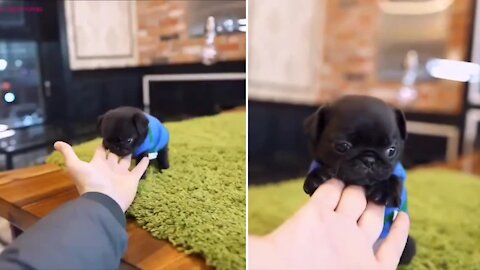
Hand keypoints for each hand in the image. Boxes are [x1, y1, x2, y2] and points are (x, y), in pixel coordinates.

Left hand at [54, 141, 149, 211]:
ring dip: (131, 153)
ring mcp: (122, 174)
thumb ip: (68, 154)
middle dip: (119, 146)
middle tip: (125, 135)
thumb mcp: (75, 166)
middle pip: (115, 155)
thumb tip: (56, 143)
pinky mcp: (132, 179)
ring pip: (127, 160)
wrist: (104, 201)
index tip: (110, 134)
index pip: (101, 151)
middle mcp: (110, 168)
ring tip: (137, 142)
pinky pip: (139, 169)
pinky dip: (144, 163)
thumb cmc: (90, 183)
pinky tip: (148, 155)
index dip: (104, 144)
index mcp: (98, 164)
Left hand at [249, 179, 409, 269]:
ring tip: (354, 178)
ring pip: (355, 197)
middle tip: (376, 188)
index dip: (399, 230)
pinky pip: (330, 189)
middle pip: (374, 214)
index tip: (402, 215)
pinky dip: (333, 182)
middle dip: (376, 201)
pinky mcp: (317, 211)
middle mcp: (360, 245)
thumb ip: (358, 264)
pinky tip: (333, 178)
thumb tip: (365, 256)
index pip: (393, 246)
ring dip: (355, 187)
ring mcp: (340, 226)